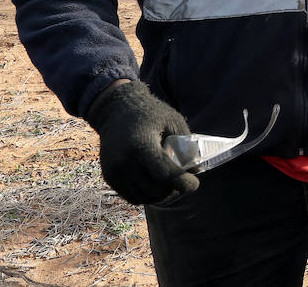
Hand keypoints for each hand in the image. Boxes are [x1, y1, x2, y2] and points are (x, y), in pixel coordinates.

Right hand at [85, 79, 199, 204]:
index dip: (184, 183)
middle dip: (174, 191)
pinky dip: (146, 195)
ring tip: (171, 186)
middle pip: (156, 190)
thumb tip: (197, 171)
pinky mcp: (110, 177)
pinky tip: (156, 186)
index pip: (166, 175)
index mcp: (141, 146)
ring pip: (144, 197)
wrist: (116, 110)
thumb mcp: (173, 121)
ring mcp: (115, 172)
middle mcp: (124, 162)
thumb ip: (186, 145)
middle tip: (183, 183)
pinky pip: (132, 197)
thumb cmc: (150, 113)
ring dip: (161, 196)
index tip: (194, 183)